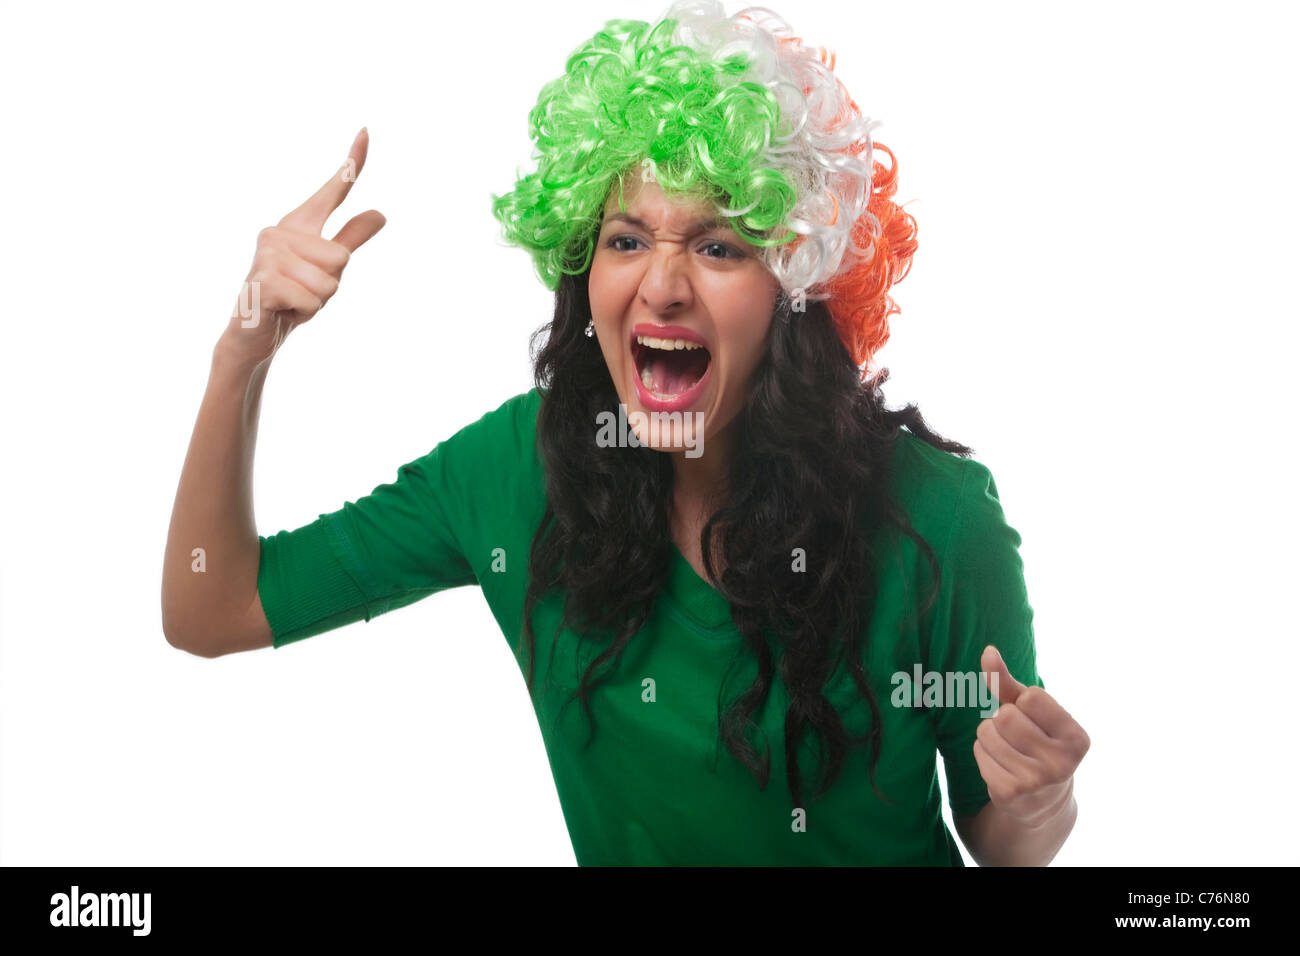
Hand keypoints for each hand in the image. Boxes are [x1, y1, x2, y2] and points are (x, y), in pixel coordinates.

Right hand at [221, 127, 385, 367]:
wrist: (251, 336)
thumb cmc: (289, 299)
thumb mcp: (328, 270)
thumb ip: (350, 239)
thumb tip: (381, 213)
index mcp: (298, 226)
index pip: (333, 192)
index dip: (353, 163)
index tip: (366, 130)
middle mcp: (278, 231)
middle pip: (342, 260)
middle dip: (329, 288)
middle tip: (300, 293)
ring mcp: (267, 254)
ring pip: (330, 283)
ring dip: (316, 303)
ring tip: (291, 303)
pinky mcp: (264, 280)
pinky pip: (313, 300)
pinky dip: (304, 314)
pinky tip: (282, 312)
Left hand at [973, 645, 1089, 827]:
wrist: (1043, 802)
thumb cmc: (1037, 742)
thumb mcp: (1032, 712)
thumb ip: (1008, 682)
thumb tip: (988, 651)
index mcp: (1077, 739)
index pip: (1031, 697)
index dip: (1024, 704)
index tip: (1036, 723)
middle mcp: (1062, 763)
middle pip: (1005, 715)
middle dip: (1002, 719)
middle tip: (1017, 738)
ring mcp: (1036, 782)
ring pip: (986, 732)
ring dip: (990, 736)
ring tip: (1008, 751)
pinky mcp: (1010, 794)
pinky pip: (978, 752)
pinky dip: (983, 753)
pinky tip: (1001, 766)